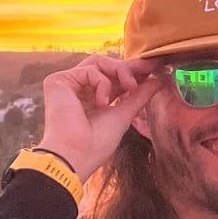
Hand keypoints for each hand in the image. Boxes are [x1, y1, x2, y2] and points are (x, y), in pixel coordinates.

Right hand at [35, 55, 163, 181]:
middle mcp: (78, 88)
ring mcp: (67, 84)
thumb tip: (159, 79)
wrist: (76, 156)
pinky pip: (89, 71)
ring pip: (98, 62)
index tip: (155, 67)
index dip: (133, 71)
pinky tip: (102, 104)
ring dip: (120, 72)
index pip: (113, 76)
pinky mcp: (57, 81)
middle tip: (150, 69)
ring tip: (130, 88)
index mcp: (91, 98)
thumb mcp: (125, 114)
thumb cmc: (97, 144)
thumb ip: (140, 95)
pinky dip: (102, 84)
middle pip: (105, 64)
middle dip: (129, 67)